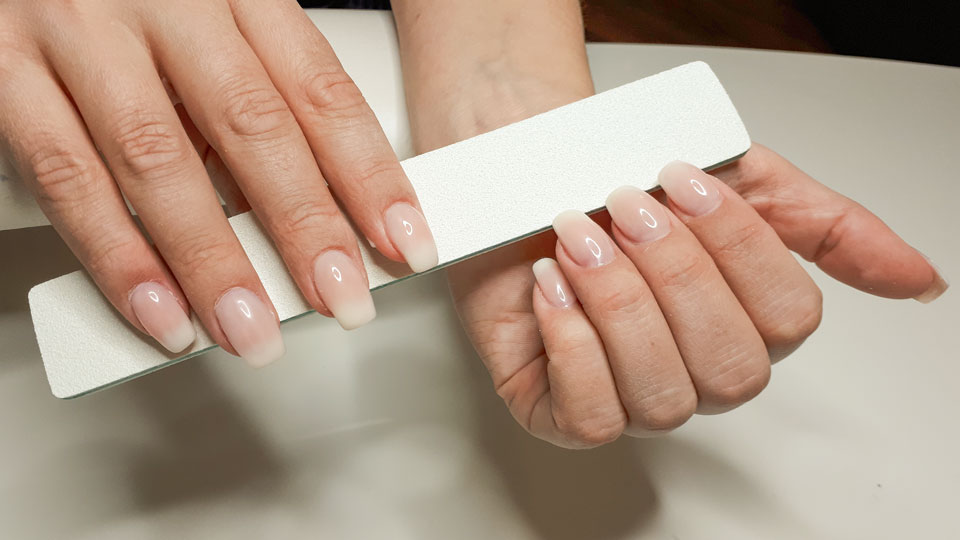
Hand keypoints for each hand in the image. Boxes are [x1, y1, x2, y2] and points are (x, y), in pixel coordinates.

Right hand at [0, 0, 437, 363]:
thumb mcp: (205, 21)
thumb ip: (249, 96)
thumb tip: (306, 205)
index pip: (319, 90)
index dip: (369, 174)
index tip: (405, 242)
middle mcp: (161, 3)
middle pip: (252, 126)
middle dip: (305, 227)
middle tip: (342, 299)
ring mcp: (79, 34)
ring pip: (160, 161)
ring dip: (213, 261)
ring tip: (254, 329)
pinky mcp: (3, 69)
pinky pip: (66, 173)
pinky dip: (117, 255)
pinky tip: (161, 310)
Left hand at [449, 143, 946, 448]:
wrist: (531, 176)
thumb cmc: (626, 185)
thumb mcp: (742, 183)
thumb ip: (828, 229)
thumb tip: (919, 280)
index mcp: (746, 325)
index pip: (787, 321)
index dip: (737, 246)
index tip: (683, 179)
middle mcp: (696, 373)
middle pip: (731, 368)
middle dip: (674, 274)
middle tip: (625, 207)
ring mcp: (631, 398)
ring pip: (663, 397)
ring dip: (619, 303)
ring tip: (577, 237)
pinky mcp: (563, 413)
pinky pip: (592, 419)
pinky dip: (572, 344)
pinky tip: (553, 288)